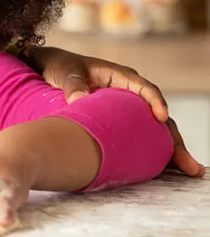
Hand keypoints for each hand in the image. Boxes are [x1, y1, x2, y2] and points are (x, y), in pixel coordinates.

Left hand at [26, 47, 205, 177]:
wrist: (48, 69)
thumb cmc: (59, 66)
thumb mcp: (65, 72)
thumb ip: (73, 85)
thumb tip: (80, 101)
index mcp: (120, 75)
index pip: (144, 88)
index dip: (155, 102)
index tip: (161, 117)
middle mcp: (129, 92)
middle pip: (156, 115)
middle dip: (173, 137)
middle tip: (188, 162)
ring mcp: (127, 109)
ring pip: (155, 129)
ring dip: (170, 149)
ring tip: (187, 169)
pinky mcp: (121, 123)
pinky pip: (142, 136)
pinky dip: (154, 151)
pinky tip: (165, 170)